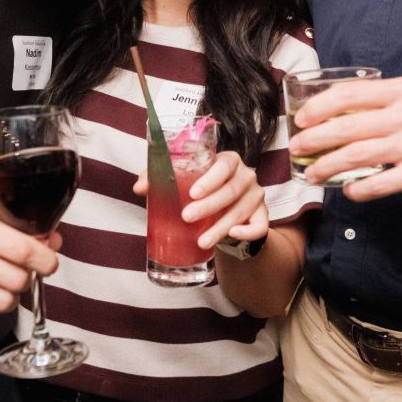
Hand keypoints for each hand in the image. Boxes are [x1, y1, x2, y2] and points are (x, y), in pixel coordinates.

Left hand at [132, 151, 268, 249]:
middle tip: (187, 217)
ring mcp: (256, 196)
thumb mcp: (185, 181)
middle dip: (208, 206)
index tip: (192, 193)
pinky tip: (233, 235)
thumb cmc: (202, 190)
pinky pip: (260, 226)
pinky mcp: (262, 215)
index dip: (210, 179)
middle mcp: (246, 176)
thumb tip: (138, 187)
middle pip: (230, 190)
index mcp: (229, 161)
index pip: (223, 165)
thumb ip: (161, 178)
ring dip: (220, 227)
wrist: (226, 209)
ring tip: (202, 240)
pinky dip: (248, 232)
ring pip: (240, 212)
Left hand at [290, 77, 401, 200]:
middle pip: (347, 127)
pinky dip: (359, 189)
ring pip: (358, 156)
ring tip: (312, 174)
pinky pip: (381, 183)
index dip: (319, 108)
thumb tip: (337, 112)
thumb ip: (383, 101)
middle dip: (314, 140)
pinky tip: (348, 190)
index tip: (302, 119)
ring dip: (328, 167)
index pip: (350, 94)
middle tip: (296, 150)